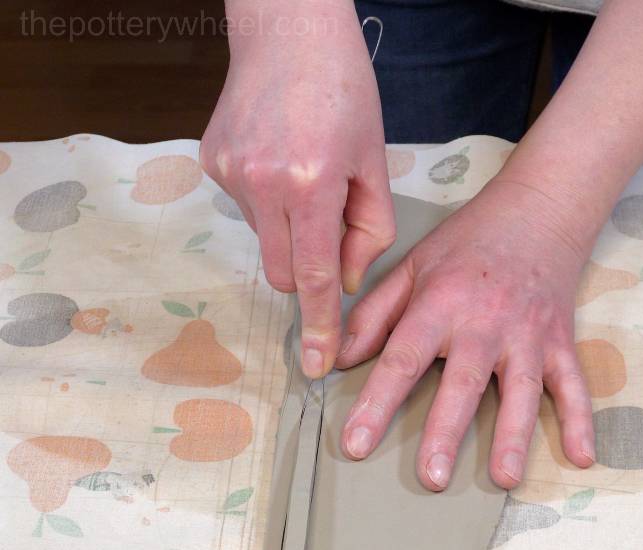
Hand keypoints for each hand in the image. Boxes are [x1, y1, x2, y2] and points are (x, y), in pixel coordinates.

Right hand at [200, 0, 394, 377]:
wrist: (287, 27)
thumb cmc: (345, 90)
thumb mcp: (374, 161)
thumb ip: (368, 232)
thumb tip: (343, 283)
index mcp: (310, 184)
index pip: (313, 277)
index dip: (317, 326)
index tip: (315, 365)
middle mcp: (261, 184)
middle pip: (282, 273)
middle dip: (306, 271)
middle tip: (327, 226)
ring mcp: (229, 174)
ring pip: (264, 241)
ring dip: (288, 229)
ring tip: (304, 176)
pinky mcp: (211, 163)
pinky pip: (246, 210)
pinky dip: (268, 203)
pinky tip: (280, 162)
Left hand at [336, 179, 595, 490]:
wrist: (536, 209)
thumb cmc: (466, 242)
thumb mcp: (411, 267)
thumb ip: (373, 314)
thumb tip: (337, 359)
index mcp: (440, 303)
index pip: (402, 359)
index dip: (376, 403)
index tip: (356, 444)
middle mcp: (485, 322)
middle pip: (462, 383)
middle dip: (446, 432)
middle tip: (432, 478)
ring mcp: (528, 334)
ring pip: (521, 391)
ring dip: (513, 436)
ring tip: (504, 479)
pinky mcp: (560, 341)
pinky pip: (573, 384)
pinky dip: (580, 420)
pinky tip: (580, 457)